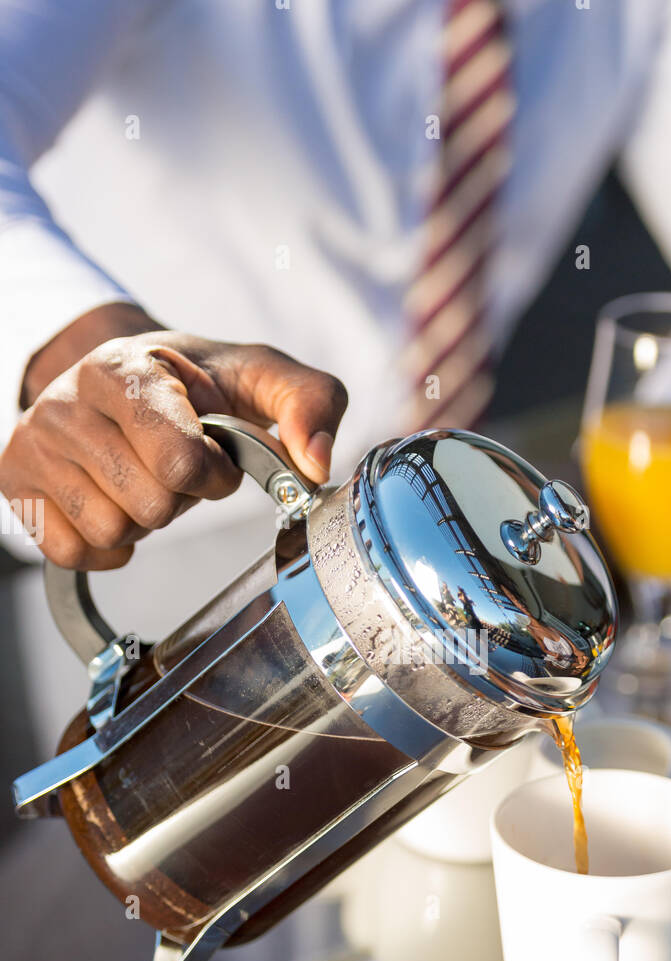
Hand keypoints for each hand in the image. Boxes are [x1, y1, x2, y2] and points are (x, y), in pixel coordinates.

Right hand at [1, 305, 347, 568]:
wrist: (126, 372)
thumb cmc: (197, 382)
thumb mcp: (261, 375)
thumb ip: (311, 403)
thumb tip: (315, 463)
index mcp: (125, 372)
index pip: (180, 462)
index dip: (213, 474)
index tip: (215, 456)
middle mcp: (67, 404)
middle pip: (150, 505)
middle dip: (180, 497)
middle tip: (175, 467)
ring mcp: (35, 446)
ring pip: (111, 531)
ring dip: (144, 518)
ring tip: (144, 478)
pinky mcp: (17, 484)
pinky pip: (72, 553)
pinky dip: (107, 545)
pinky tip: (116, 504)